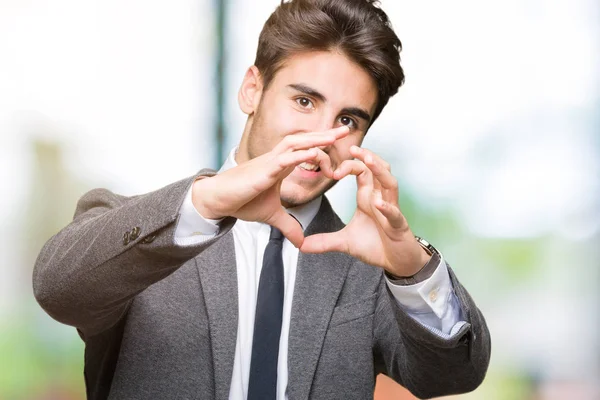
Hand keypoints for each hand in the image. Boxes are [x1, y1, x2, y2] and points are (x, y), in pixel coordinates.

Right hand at [192, 126, 349, 247]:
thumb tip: (301, 243)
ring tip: (334, 136)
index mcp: (280, 165)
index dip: (322, 149)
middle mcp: (277, 159)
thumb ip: (289, 227)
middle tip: (345, 129)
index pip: (305, 150)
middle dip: (325, 135)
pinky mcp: (263, 170)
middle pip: (304, 140)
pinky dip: (300, 155)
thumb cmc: (241, 202)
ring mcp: (270, 162)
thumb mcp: (272, 216)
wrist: (219, 201)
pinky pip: (284, 158)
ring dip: (316, 139)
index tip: (338, 156)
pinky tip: (314, 153)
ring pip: (295, 143)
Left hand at [300, 146, 430, 276]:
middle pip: (377, 169)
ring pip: (390, 184)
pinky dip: (387, 207)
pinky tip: (378, 203)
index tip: (332, 164)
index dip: (349, 163)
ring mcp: (392, 210)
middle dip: (366, 157)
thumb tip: (301, 245)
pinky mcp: (399, 225)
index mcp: (368, 197)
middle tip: (352, 148)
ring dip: (380, 171)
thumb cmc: (375, 246)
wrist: (396, 263)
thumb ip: (323, 241)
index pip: (361, 171)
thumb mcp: (344, 242)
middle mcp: (381, 198)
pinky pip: (394, 213)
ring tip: (369, 161)